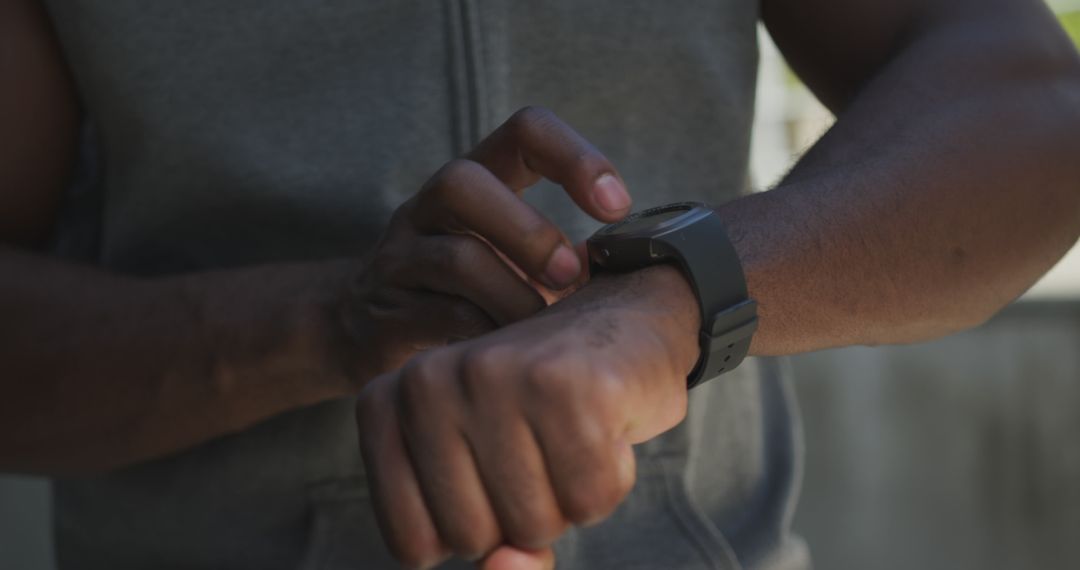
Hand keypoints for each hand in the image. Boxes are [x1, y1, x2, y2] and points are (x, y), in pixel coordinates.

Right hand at [341, 107, 632, 376]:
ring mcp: (399, 256)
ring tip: (542, 329)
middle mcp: (429, 208)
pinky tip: (508, 356)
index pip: (524, 131)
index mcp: (475, 182)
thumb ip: (562, 259)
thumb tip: (643, 276)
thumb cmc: (465, 294)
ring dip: (514, 296)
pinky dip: (485, 335)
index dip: (575, 157)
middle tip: (571, 276)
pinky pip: (439, 315)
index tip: (616, 206)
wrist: (365, 333)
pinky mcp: (384, 310)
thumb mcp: (510, 261)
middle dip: (529, 230)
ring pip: (456, 256)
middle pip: (463, 182)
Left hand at [355, 265, 701, 568]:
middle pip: (472, 537)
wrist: (623, 322)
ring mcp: (495, 377)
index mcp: (386, 404)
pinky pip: (590, 498)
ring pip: (534, 524)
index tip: (490, 471)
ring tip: (568, 432)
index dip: (471, 529)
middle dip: (521, 516)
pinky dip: (610, 478)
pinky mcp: (567, 384)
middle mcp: (427, 381)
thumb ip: (488, 551)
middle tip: (538, 447)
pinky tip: (603, 423)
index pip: (411, 543)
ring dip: (569, 498)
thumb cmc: (544, 413)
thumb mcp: (488, 481)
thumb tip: (506, 565)